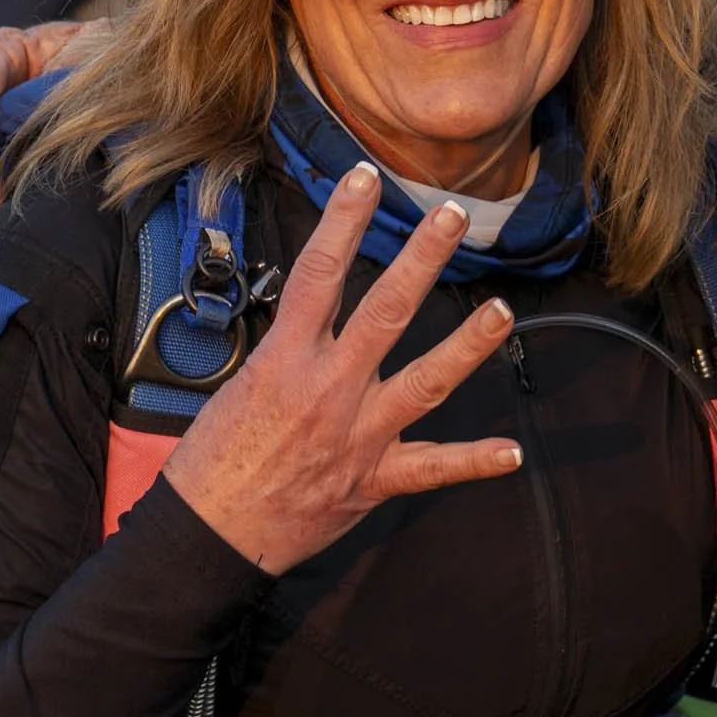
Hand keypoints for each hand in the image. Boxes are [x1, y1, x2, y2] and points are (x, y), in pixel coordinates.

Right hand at [162, 161, 521, 574]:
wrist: (204, 539)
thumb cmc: (210, 464)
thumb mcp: (236, 388)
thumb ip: (285, 352)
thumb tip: (311, 320)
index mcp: (285, 360)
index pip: (318, 273)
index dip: (343, 220)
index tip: (366, 177)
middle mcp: (328, 390)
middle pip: (384, 311)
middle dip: (421, 259)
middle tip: (451, 216)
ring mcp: (357, 435)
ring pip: (425, 382)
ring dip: (467, 345)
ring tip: (501, 310)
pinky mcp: (372, 482)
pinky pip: (432, 469)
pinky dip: (474, 462)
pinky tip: (512, 452)